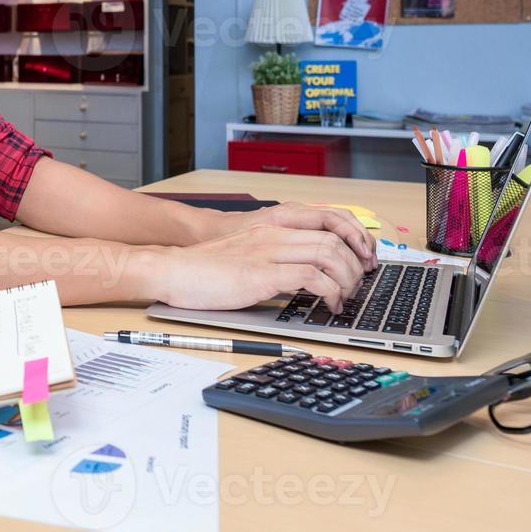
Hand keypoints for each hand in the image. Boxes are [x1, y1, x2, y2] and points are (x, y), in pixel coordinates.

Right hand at [152, 222, 367, 312]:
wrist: (171, 271)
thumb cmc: (201, 271)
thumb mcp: (244, 259)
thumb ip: (272, 263)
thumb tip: (302, 283)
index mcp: (269, 230)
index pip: (324, 226)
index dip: (350, 246)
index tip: (358, 266)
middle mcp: (272, 236)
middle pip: (333, 240)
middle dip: (355, 265)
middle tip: (357, 287)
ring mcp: (267, 253)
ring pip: (329, 254)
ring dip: (347, 279)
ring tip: (345, 298)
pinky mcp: (261, 274)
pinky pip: (311, 277)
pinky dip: (330, 292)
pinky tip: (329, 305)